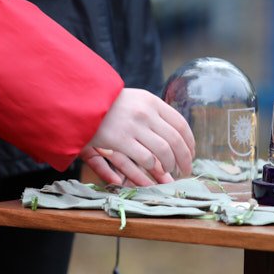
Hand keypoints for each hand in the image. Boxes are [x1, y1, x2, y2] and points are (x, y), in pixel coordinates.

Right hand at [80, 88, 194, 185]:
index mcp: (152, 101)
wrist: (81, 101)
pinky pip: (145, 157)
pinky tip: (153, 172)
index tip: (191, 153)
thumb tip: (176, 135)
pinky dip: (153, 168)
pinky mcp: (120, 139)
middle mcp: (146, 112)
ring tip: (170, 173)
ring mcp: (133, 125)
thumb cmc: (109, 104)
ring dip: (170, 165)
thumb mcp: (135, 100)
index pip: (180, 124)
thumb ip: (155, 114)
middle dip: (184, 158)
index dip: (189, 142)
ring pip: (163, 150)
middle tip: (186, 170)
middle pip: (175, 140)